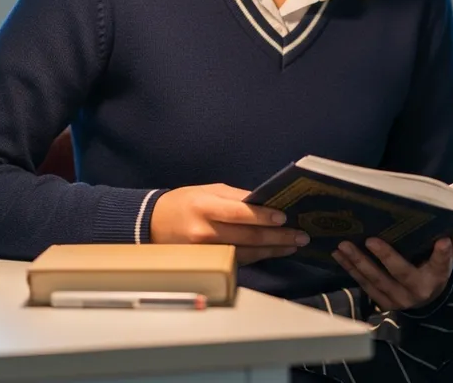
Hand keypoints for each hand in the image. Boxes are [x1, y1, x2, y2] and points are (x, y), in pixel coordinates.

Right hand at [150, 183, 309, 264]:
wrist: (153, 225)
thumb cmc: (184, 202)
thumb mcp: (208, 190)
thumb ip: (235, 197)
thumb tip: (264, 202)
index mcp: (206, 207)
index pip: (240, 214)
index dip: (263, 217)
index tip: (284, 218)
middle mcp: (206, 232)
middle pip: (248, 237)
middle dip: (277, 237)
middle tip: (300, 236)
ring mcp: (207, 251)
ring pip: (246, 253)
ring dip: (273, 249)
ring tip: (293, 245)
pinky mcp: (209, 263)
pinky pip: (238, 260)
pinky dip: (258, 255)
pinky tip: (273, 251)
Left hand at [331, 212, 452, 310]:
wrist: (425, 299)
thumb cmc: (436, 267)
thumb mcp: (452, 252)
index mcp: (437, 275)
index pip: (442, 263)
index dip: (443, 254)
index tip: (443, 242)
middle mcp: (417, 290)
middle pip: (400, 273)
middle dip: (384, 257)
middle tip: (370, 240)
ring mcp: (397, 297)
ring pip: (375, 279)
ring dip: (358, 262)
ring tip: (344, 244)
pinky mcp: (381, 301)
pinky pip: (363, 284)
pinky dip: (350, 269)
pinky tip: (338, 254)